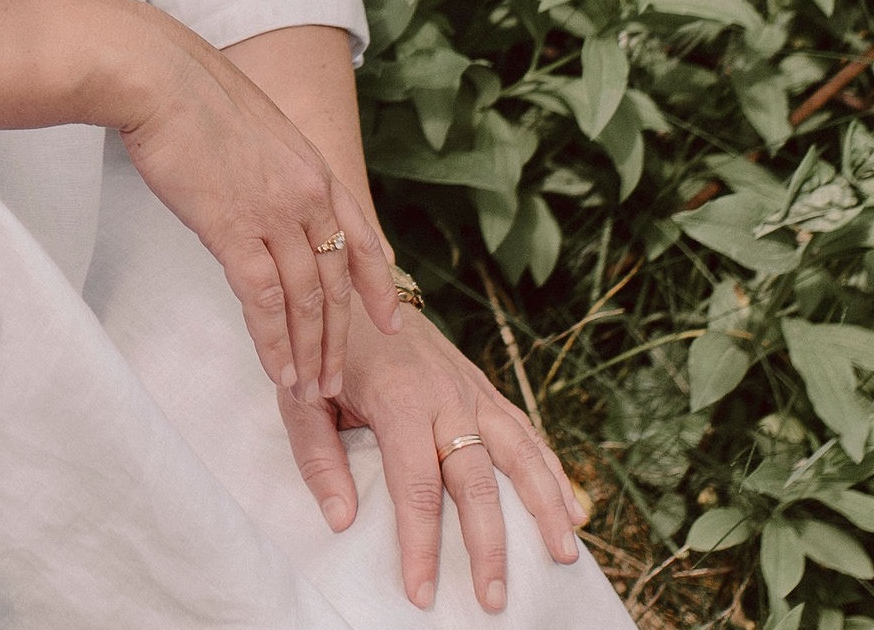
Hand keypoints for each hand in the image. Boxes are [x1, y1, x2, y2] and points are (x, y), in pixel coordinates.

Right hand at [111, 11, 400, 399]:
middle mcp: (307, 194)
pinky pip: (265, 300)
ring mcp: (274, 212)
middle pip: (335, 282)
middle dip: (339, 340)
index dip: (379, 286)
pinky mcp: (234, 229)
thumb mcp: (255, 127)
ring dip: (310, 353)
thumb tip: (263, 197)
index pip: (362, 238)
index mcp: (314, 167)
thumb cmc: (189, 94)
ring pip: (307, 300)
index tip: (391, 323)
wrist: (156, 76)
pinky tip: (279, 371)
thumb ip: (273, 169)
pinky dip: (275, 342)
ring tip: (309, 393)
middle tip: (337, 384)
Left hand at [277, 300, 588, 612]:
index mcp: (399, 399)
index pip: (416, 488)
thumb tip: (342, 520)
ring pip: (520, 454)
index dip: (421, 545)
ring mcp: (470, 388)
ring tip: (564, 556)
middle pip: (476, 482)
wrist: (354, 276)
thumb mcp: (299, 393)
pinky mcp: (482, 385)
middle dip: (487, 547)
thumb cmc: (324, 343)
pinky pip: (525, 431)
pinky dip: (552, 470)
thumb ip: (317, 456)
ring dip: (545, 507)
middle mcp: (445, 395)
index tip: (421, 592)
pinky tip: (574, 508)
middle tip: (493, 600)